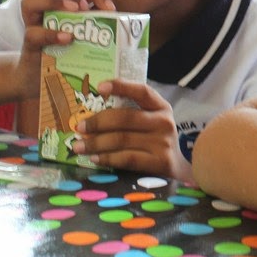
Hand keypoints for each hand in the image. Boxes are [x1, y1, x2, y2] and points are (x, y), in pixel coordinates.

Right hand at [17, 0, 117, 97]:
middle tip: (86, 5)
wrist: (43, 83)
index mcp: (61, 5)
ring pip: (29, 1)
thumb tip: (128, 21)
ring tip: (75, 11)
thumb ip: (100, 26)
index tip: (110, 7)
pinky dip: (50, 34)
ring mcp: (33, 26)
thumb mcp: (86, 39)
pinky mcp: (28, 46)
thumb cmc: (69, 57)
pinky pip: (33, 33)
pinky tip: (67, 38)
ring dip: (54, 1)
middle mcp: (44, 11)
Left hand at [71, 80, 186, 178]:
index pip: (142, 91)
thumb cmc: (154, 142)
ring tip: (79, 146)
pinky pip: (127, 158)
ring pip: (122, 139)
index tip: (100, 87)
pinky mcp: (160, 163)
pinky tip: (95, 159)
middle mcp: (164, 122)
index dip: (121, 87)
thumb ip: (129, 116)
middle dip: (98, 122)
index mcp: (160, 107)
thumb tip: (90, 115)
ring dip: (96, 143)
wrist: (177, 170)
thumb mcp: (149, 123)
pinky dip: (107, 158)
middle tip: (79, 127)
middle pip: (125, 118)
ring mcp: (163, 143)